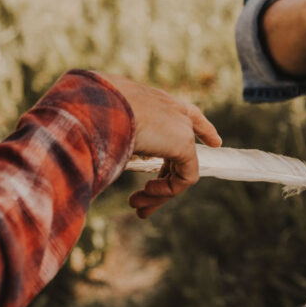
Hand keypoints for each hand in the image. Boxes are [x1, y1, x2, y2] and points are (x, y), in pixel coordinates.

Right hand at [105, 76, 220, 217]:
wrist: (98, 102)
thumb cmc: (89, 110)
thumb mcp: (101, 119)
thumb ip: (109, 132)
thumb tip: (92, 148)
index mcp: (154, 99)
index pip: (188, 113)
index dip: (204, 129)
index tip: (215, 142)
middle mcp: (172, 109)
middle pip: (182, 149)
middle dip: (164, 180)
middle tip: (141, 200)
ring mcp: (181, 125)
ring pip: (182, 167)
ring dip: (159, 192)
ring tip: (136, 207)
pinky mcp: (184, 143)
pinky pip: (186, 177)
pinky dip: (167, 191)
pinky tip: (146, 191)